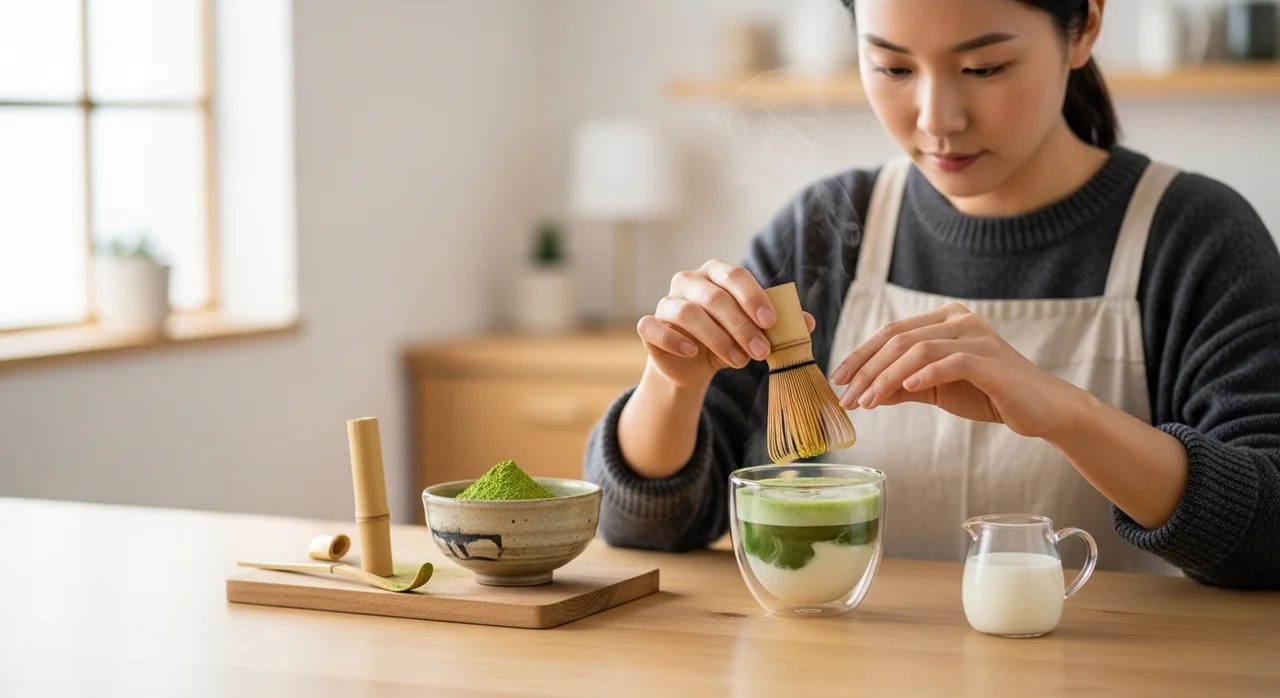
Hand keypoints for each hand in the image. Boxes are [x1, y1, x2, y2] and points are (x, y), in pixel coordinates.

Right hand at [636, 260, 814, 388]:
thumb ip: (780, 325)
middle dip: (741, 326)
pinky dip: (673, 339)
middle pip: (714, 297)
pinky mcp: (649, 326)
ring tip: (740, 361)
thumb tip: (808, 322)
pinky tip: (693, 353)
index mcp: (716, 274)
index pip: (735, 275)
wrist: (693, 365)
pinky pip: (653, 327)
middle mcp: (689, 281)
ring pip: (688, 313)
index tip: (771, 322)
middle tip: (761, 351)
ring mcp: (666, 302)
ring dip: (718, 339)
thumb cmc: (727, 339)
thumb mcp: (755, 332)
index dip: (754, 298)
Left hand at [828, 302, 1078, 438]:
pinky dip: (924, 375)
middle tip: (846, 397)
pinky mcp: (991, 360)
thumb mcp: (937, 389)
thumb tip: (864, 393)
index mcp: (945, 320)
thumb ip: (903, 386)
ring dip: (887, 378)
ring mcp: (977, 337)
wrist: (1040, 409)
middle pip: (899, 339)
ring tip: (867, 402)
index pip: (891, 332)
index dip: (861, 355)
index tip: (838, 379)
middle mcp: (960, 320)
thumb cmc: (987, 395)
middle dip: (867, 369)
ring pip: (918, 350)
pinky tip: (906, 391)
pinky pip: (950, 362)